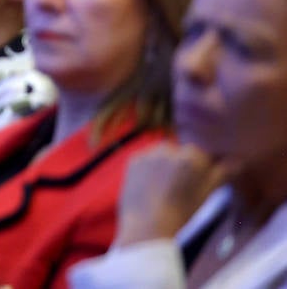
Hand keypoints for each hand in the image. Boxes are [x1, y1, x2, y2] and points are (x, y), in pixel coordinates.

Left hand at [112, 143, 227, 246]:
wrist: (148, 224)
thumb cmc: (183, 211)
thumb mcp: (208, 193)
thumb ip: (223, 173)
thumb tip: (238, 162)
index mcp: (193, 155)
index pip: (203, 156)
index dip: (203, 171)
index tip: (198, 185)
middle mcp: (170, 148)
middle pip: (182, 153)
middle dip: (183, 166)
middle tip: (181, 189)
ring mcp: (149, 152)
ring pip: (163, 155)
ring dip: (165, 165)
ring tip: (164, 189)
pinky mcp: (133, 159)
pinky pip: (146, 159)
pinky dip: (148, 169)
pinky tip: (150, 186)